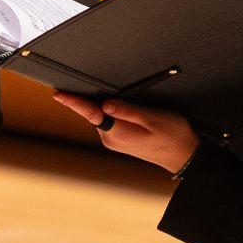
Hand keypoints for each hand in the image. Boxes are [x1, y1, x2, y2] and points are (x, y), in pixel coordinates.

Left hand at [53, 93, 199, 174]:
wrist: (185, 156)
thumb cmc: (173, 135)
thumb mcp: (153, 118)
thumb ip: (127, 110)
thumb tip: (105, 104)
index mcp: (118, 132)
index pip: (91, 113)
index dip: (74, 102)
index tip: (58, 94)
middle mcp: (112, 139)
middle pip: (95, 112)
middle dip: (95, 98)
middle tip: (106, 85)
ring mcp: (115, 141)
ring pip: (103, 116)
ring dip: (106, 105)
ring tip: (127, 102)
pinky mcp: (120, 140)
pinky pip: (110, 121)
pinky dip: (111, 111)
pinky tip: (125, 108)